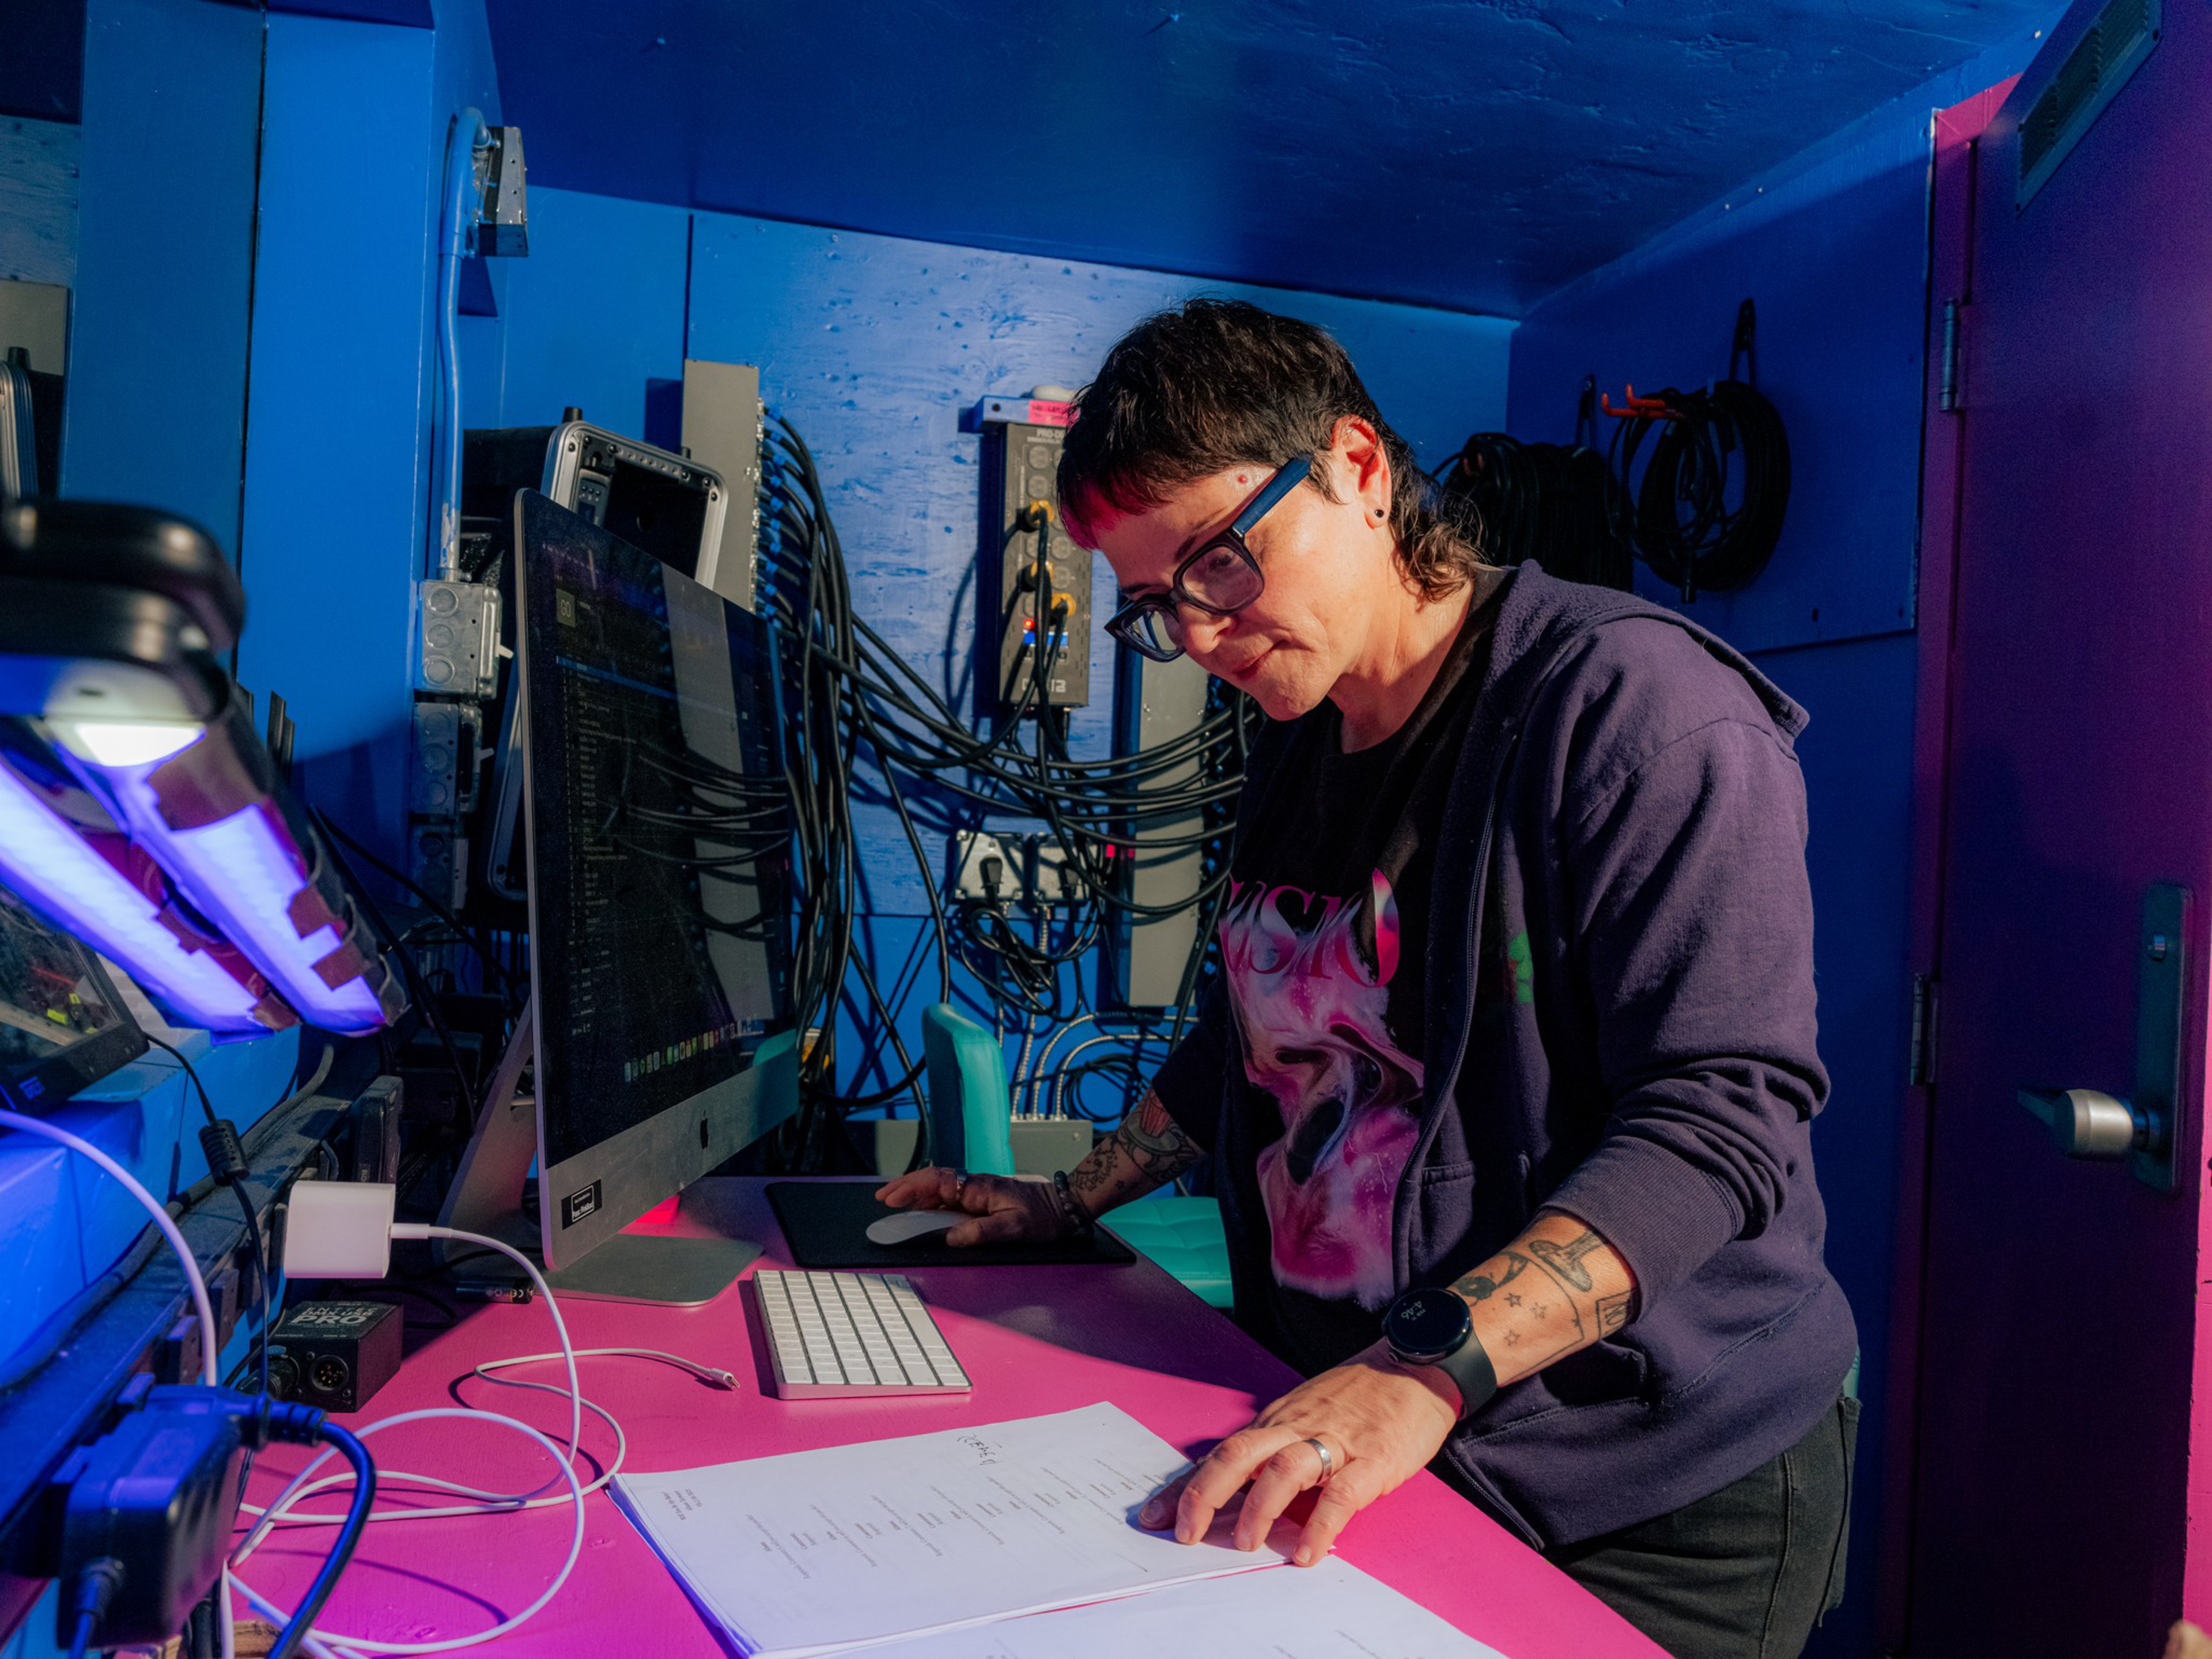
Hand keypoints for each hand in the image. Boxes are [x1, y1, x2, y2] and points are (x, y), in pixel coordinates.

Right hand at [871, 1166, 1066, 1246]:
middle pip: (932, 1181)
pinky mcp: (981, 1200)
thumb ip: (982, 1232)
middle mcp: (974, 1186)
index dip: (911, 1189)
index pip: (937, 1182)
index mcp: (978, 1188)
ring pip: (939, 1188)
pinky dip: (931, 1201)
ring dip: (915, 1194)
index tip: (891, 1198)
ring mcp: (977, 1192)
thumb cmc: (1043, 1216)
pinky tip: (923, 1210)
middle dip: (905, 1187)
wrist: (1064, 1207)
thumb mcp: (1014, 1228)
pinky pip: (949, 1197)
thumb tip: (950, 1237)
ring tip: (894, 1203)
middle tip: (882, 1198)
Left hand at [1137, 1341, 1459, 1566]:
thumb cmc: (1359, 1395)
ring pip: (1283, 1468)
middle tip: (1186, 1533)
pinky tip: (1307, 1552)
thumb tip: (1238, 1489)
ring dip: (1259, 1507)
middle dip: (1206, 1493)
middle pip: (1239, 1454)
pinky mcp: (1373, 1459)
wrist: (1415, 1366)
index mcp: (1277, 1422)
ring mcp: (1334, 1441)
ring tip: (1244, 1544)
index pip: (1222, 1453)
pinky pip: (1341, 1494)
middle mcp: (1295, 1427)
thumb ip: (1276, 1446)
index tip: (1154, 1516)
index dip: (1186, 1485)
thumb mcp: (1306, 1412)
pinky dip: (1321, 1525)